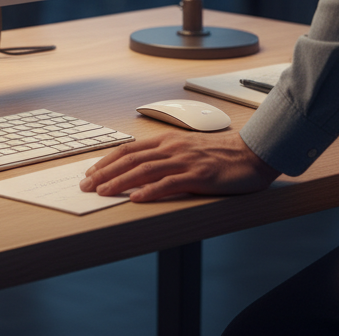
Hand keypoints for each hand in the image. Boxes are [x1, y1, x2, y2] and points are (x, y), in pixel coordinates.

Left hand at [79, 131, 278, 201]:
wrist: (251, 152)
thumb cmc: (220, 153)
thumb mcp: (187, 149)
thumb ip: (167, 156)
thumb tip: (142, 170)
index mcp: (166, 141)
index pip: (129, 149)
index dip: (107, 160)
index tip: (91, 172)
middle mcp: (171, 148)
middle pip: (130, 159)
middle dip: (105, 172)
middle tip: (86, 186)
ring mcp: (184, 160)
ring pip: (144, 170)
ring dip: (120, 182)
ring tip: (102, 192)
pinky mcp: (199, 175)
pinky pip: (170, 183)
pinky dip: (151, 190)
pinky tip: (137, 198)